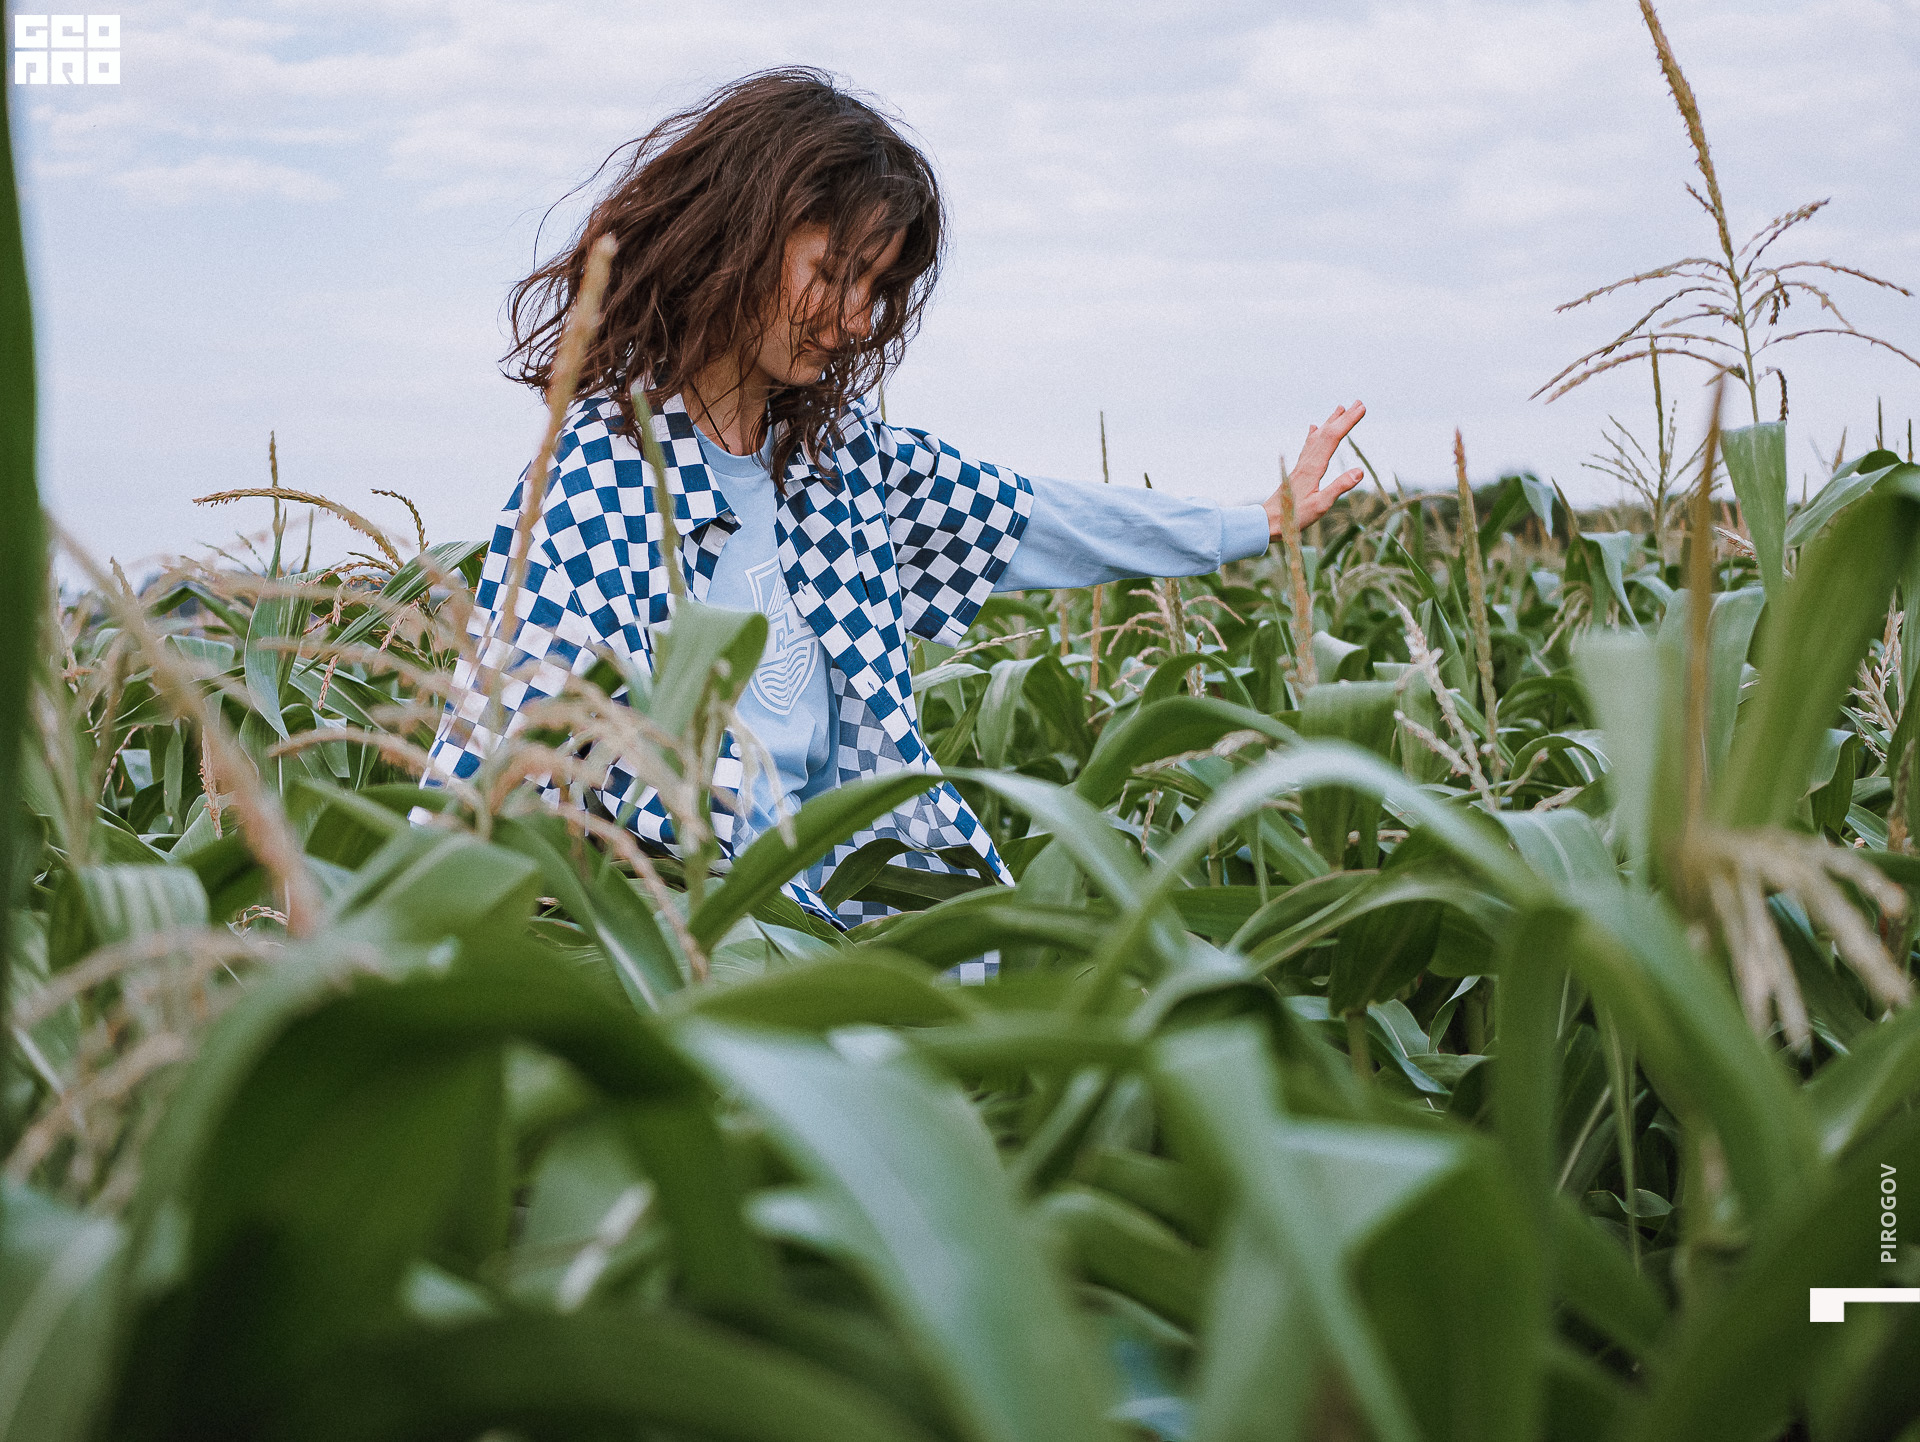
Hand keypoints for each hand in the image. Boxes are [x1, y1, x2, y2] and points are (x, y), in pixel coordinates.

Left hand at [1263, 401, 1366, 537]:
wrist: (1267, 521)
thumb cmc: (1294, 516)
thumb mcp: (1320, 506)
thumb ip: (1339, 487)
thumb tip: (1359, 471)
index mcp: (1313, 468)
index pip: (1333, 438)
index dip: (1347, 422)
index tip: (1361, 408)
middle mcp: (1307, 462)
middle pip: (1326, 433)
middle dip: (1343, 417)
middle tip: (1358, 402)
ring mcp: (1301, 465)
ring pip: (1317, 437)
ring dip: (1330, 422)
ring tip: (1340, 408)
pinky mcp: (1298, 471)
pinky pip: (1308, 446)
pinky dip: (1314, 434)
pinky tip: (1313, 428)